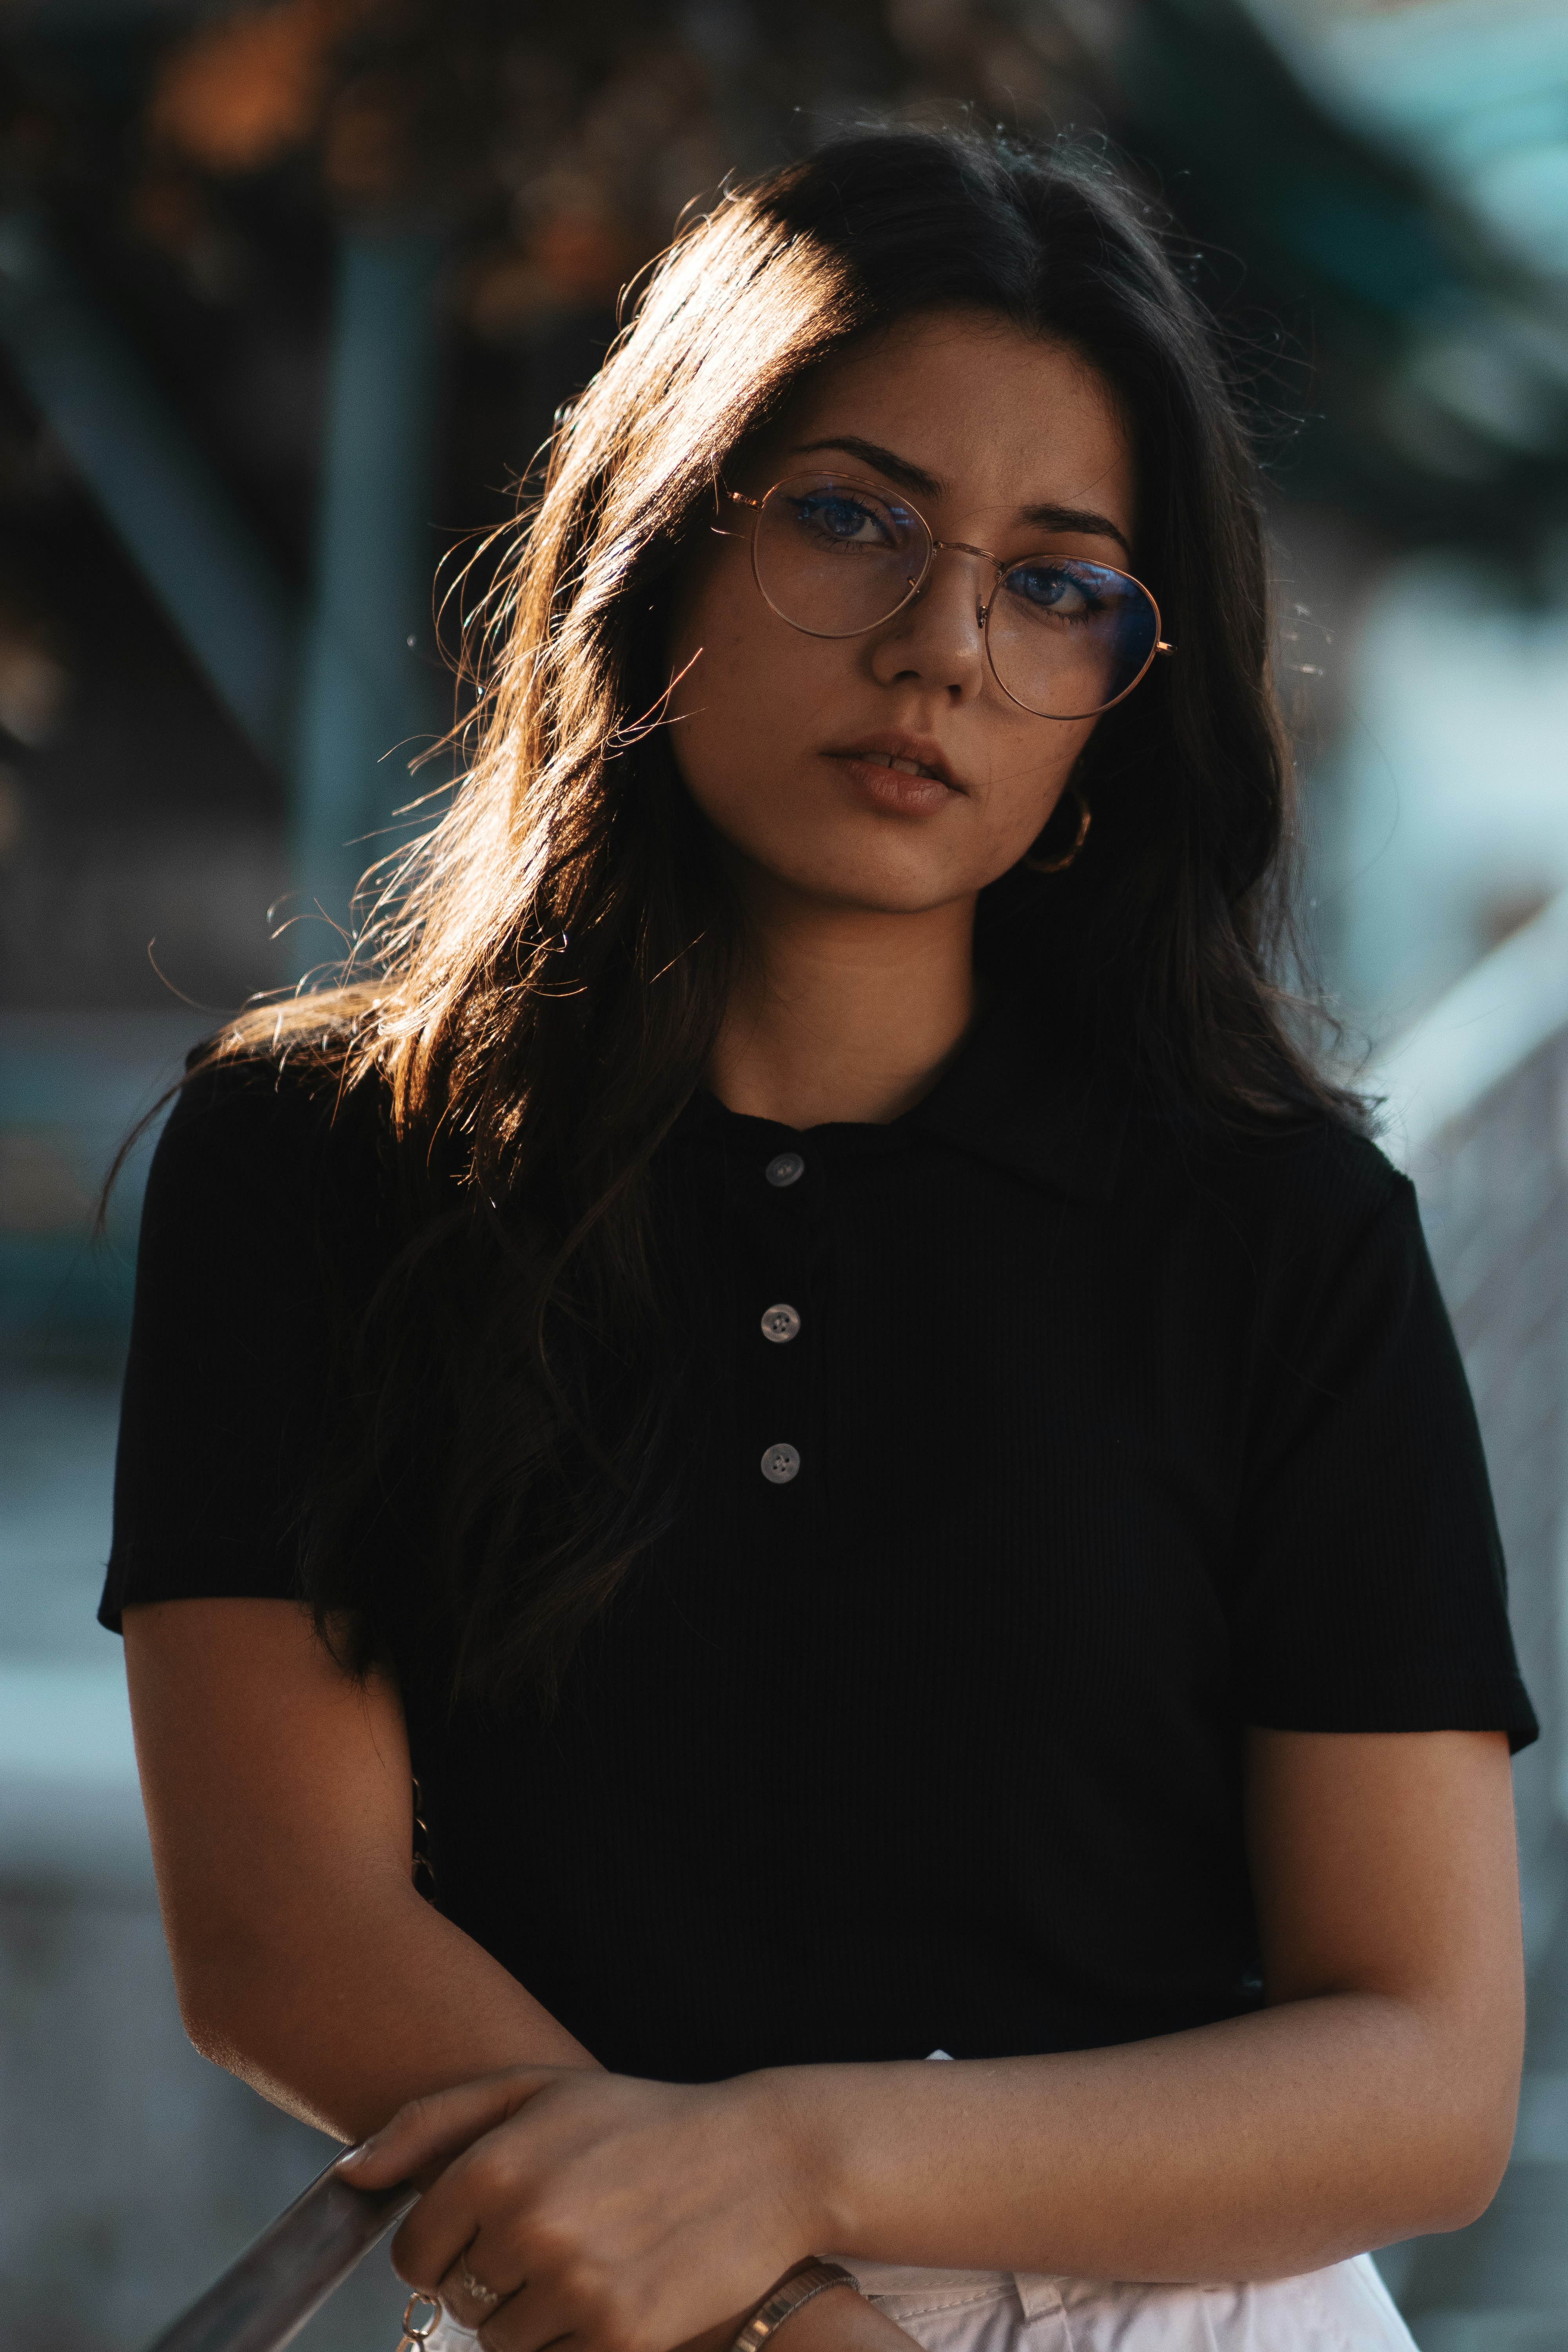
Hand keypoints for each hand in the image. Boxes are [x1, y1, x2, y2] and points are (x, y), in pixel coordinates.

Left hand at [339, 2065, 816, 2351]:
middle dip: (497, 2275)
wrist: (763, 2159)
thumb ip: (430, 2125)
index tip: (490, 2226)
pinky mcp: (621, 2338)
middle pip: (459, 2300)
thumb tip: (347, 2176)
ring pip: (503, 2343)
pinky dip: (582, 2338)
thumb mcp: (535, 2091)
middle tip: (561, 2232)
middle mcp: (527, 2228)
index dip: (447, 2244)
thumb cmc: (640, 2122)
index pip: (414, 2253)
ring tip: (594, 2257)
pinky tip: (622, 2285)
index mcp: (496, 2165)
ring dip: (536, 2314)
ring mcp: (575, 2288)